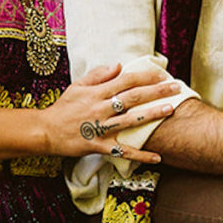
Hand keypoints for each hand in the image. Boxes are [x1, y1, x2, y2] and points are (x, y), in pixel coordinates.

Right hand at [45, 63, 180, 163]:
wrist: (45, 131)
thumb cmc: (63, 107)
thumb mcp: (78, 86)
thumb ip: (98, 75)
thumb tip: (119, 65)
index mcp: (96, 92)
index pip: (125, 80)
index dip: (145, 76)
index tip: (162, 75)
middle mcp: (101, 109)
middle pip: (133, 97)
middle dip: (156, 91)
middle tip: (176, 87)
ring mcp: (101, 128)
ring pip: (131, 120)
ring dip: (152, 115)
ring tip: (171, 109)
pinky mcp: (99, 146)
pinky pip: (123, 152)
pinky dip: (141, 156)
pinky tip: (158, 157)